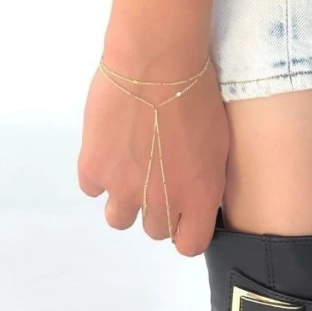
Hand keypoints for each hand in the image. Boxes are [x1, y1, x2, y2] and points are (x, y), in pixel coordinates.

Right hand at [77, 47, 228, 256]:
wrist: (158, 64)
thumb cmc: (198, 96)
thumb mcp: (219, 145)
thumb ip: (206, 181)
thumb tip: (196, 196)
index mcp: (199, 197)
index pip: (189, 245)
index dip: (186, 232)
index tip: (183, 216)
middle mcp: (161, 201)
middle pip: (154, 231)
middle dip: (157, 209)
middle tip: (159, 178)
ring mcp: (123, 188)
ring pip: (119, 219)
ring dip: (126, 200)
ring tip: (132, 169)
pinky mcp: (94, 168)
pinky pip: (92, 189)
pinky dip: (100, 174)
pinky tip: (112, 149)